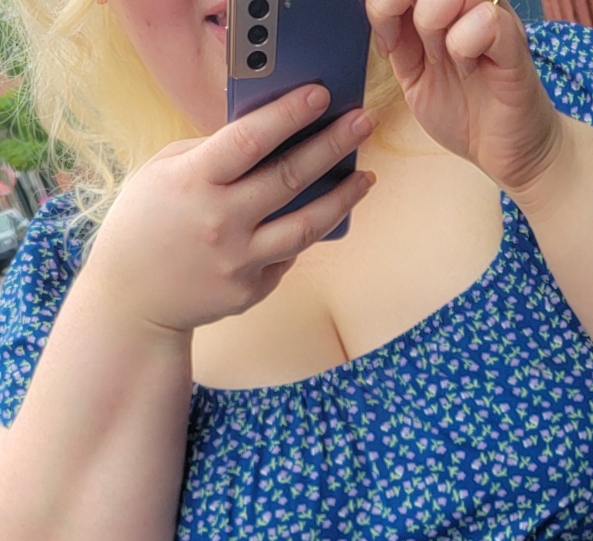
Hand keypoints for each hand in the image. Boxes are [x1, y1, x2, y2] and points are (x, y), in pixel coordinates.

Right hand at [85, 88, 376, 336]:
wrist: (132, 299)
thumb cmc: (146, 223)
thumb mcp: (165, 172)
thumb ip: (212, 153)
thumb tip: (267, 134)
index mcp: (194, 182)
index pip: (250, 140)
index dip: (289, 115)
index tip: (322, 95)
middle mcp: (221, 222)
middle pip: (289, 179)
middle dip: (332, 146)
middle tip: (363, 122)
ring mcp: (239, 262)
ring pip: (305, 227)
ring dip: (341, 199)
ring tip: (365, 177)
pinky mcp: (250, 291)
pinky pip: (286, 257)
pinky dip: (302, 234)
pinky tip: (319, 216)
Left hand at [367, 0, 562, 196]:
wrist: (508, 153)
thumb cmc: (467, 114)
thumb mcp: (415, 77)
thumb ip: (397, 42)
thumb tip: (378, 11)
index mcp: (443, 8)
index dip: (385, 3)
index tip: (388, 43)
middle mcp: (469, 3)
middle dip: (399, 4)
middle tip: (413, 48)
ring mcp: (493, 17)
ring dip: (431, 25)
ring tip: (441, 59)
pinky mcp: (513, 41)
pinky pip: (485, 19)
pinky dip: (464, 47)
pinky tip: (470, 69)